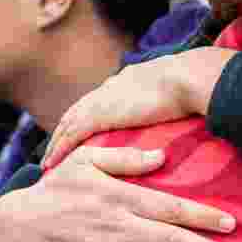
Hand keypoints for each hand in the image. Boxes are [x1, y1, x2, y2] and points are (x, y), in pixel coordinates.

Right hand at [0, 145, 237, 241]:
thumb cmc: (58, 188)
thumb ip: (125, 157)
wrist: (19, 226)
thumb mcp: (86, 159)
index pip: (171, 208)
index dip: (203, 216)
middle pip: (170, 240)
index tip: (230, 224)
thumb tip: (162, 156)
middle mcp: (118, 226)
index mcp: (120, 197)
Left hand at [43, 48, 235, 168]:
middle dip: (66, 127)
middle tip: (55, 146)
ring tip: (48, 160)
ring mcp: (103, 99)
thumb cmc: (193, 82)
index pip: (101, 97)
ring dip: (56, 141)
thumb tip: (189, 103)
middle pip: (78, 109)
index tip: (82, 127)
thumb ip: (175, 96)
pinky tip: (51, 164)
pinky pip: (71, 136)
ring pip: (69, 123)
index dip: (89, 113)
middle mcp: (110, 86)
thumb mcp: (180, 87)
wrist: (188, 79)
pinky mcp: (100, 115)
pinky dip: (60, 150)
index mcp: (129, 78)